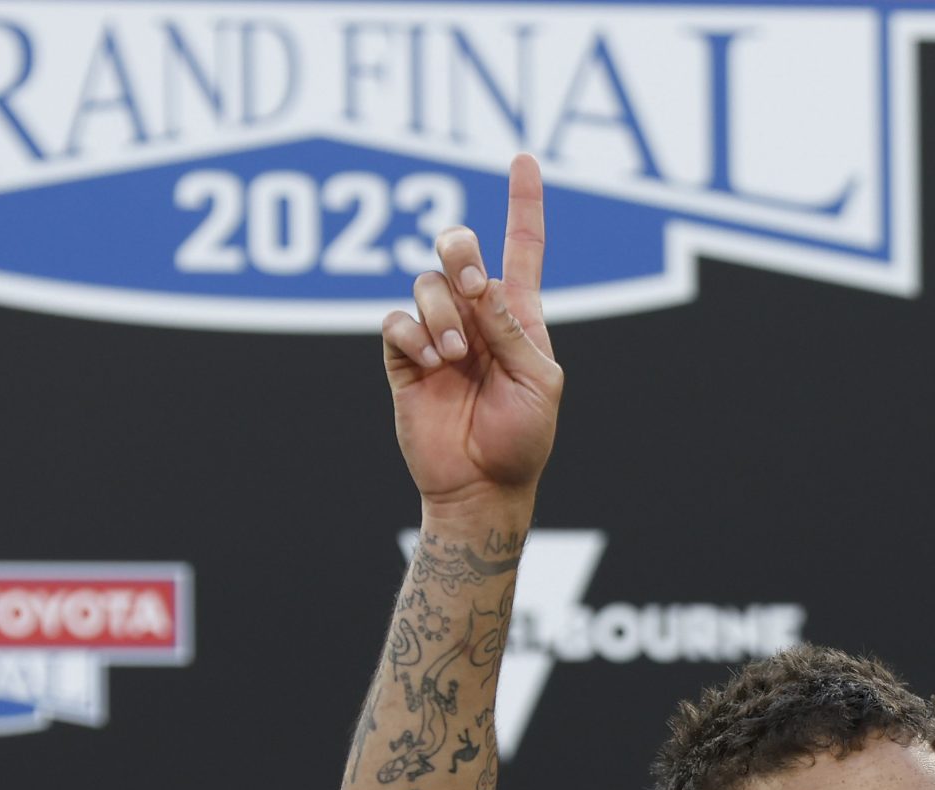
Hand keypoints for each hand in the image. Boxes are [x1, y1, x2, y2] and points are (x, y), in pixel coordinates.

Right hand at [382, 156, 563, 513]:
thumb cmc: (523, 438)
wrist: (482, 486)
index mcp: (518, 316)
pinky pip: (396, 320)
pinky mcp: (403, 357)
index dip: (523, 203)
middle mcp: (475, 316)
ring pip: (426, 284)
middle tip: (473, 284)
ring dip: (442, 315)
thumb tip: (480, 286)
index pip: (522, 248)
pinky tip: (431, 366)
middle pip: (458, 248)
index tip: (524, 158)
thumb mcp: (538, 382)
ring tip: (454, 358)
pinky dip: (413, 337)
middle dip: (460, 251)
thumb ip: (511, 330)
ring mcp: (437, 333)